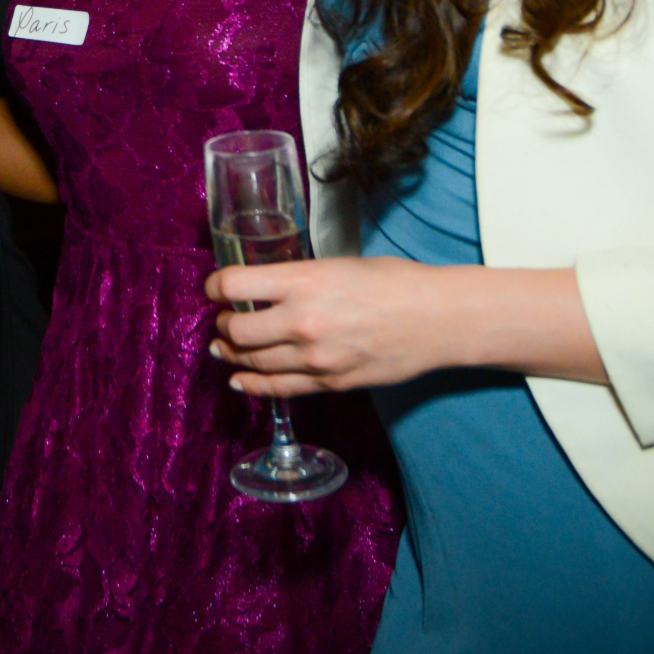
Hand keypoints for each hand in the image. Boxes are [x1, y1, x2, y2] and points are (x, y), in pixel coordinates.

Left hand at [205, 257, 450, 396]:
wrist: (438, 320)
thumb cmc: (396, 282)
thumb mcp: (339, 265)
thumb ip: (300, 280)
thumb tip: (268, 289)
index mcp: (304, 281)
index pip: (235, 285)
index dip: (216, 286)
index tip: (215, 288)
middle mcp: (302, 321)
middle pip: (236, 330)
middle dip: (224, 324)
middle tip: (224, 319)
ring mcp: (314, 357)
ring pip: (252, 362)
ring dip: (232, 355)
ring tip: (224, 347)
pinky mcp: (329, 383)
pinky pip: (278, 388)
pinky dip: (252, 385)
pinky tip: (239, 380)